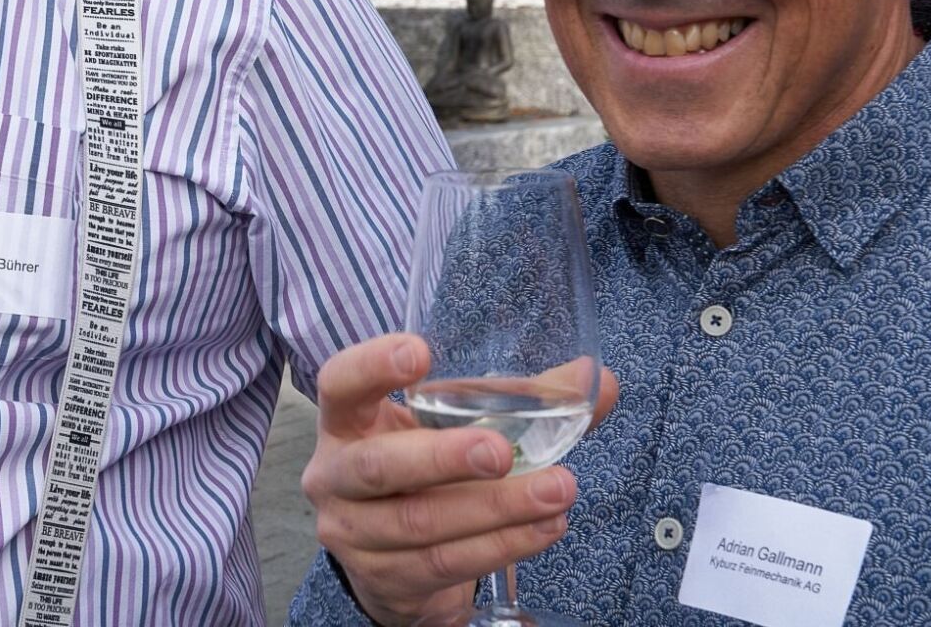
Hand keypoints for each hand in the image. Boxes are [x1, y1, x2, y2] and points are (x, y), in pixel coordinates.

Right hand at [301, 333, 618, 625]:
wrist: (391, 561)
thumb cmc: (423, 471)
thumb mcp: (450, 429)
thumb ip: (518, 401)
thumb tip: (596, 380)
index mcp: (347, 421)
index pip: (339, 384)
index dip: (372, 366)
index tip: (421, 353)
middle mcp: (334, 475)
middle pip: (378, 466)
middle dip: (442, 457)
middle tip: (501, 451)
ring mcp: (353, 533)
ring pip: (420, 523)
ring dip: (495, 509)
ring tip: (557, 492)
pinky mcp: (383, 578)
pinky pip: (443, 563)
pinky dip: (501, 545)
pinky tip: (544, 528)